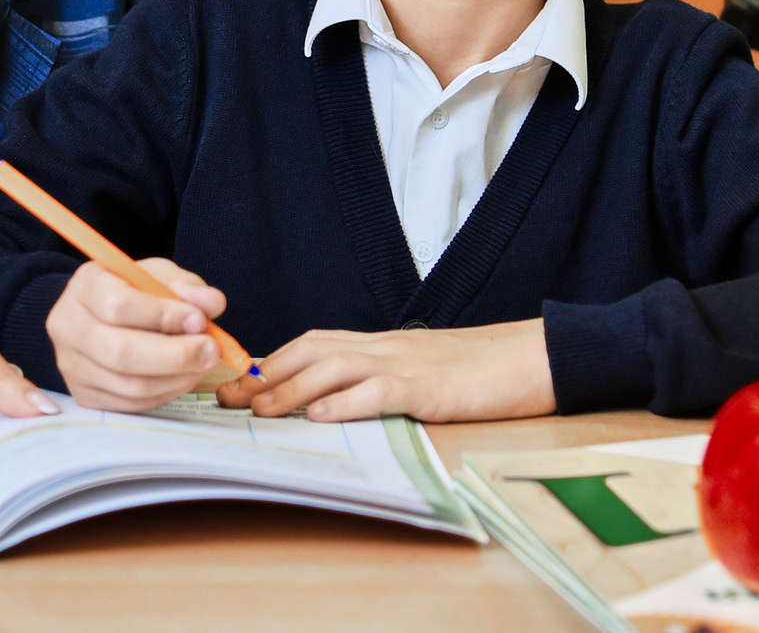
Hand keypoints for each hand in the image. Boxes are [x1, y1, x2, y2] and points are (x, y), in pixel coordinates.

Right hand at [44, 258, 229, 412]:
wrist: (98, 316)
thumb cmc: (131, 292)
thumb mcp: (156, 275)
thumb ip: (185, 286)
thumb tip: (211, 303)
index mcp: (84, 287)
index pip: (119, 306)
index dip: (163, 316)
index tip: (199, 320)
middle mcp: (68, 327)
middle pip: (120, 352)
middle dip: (176, 356)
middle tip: (211, 350)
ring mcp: (72, 366)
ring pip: (130, 385)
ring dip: (177, 378)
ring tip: (203, 364)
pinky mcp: (84, 395)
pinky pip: (131, 404)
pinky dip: (166, 393)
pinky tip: (183, 377)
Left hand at [218, 318, 554, 423]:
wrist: (532, 357)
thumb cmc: (479, 371)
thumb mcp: (421, 373)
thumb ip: (380, 381)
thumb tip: (336, 403)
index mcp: (382, 345)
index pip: (313, 344)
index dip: (271, 361)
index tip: (235, 382)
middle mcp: (386, 347)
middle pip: (311, 350)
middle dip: (264, 373)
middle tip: (226, 397)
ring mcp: (407, 364)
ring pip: (335, 366)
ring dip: (291, 388)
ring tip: (258, 409)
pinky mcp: (430, 388)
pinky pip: (381, 391)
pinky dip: (348, 401)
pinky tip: (321, 415)